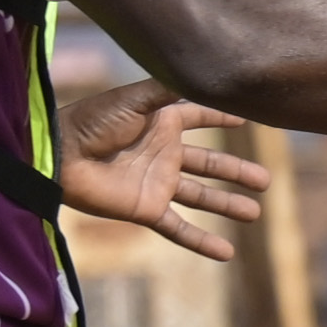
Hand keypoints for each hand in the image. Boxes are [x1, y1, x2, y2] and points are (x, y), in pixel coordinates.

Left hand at [58, 82, 269, 259]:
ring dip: (227, 204)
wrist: (60, 155)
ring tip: (255, 212)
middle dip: (237, 171)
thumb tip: (204, 72)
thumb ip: (167, 89)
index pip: (199, 117)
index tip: (249, 118)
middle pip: (209, 163)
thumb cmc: (92, 121)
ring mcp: (157, 183)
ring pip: (201, 196)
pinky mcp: (146, 209)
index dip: (222, 116)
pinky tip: (226, 253)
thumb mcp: (134, 99)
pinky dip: (201, 241)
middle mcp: (164, 153)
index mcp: (162, 123)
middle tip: (267, 180)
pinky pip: (179, 228)